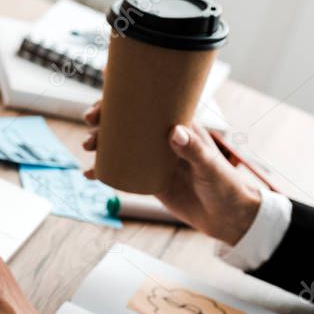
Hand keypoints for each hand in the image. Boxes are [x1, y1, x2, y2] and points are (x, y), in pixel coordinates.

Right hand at [83, 101, 260, 245]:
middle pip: (128, 120)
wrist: (225, 217)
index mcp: (180, 125)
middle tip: (90, 121)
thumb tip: (173, 132)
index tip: (106, 96)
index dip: (125, 96)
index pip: (150, 103)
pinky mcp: (148, 179)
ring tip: (88, 147)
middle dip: (105, 117)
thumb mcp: (210, 166)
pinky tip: (90, 174)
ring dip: (101, 142)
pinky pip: (121, 171)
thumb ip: (193, 150)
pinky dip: (104, 172)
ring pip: (121, 144)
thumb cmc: (225, 185)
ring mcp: (154, 159)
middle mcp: (164, 139)